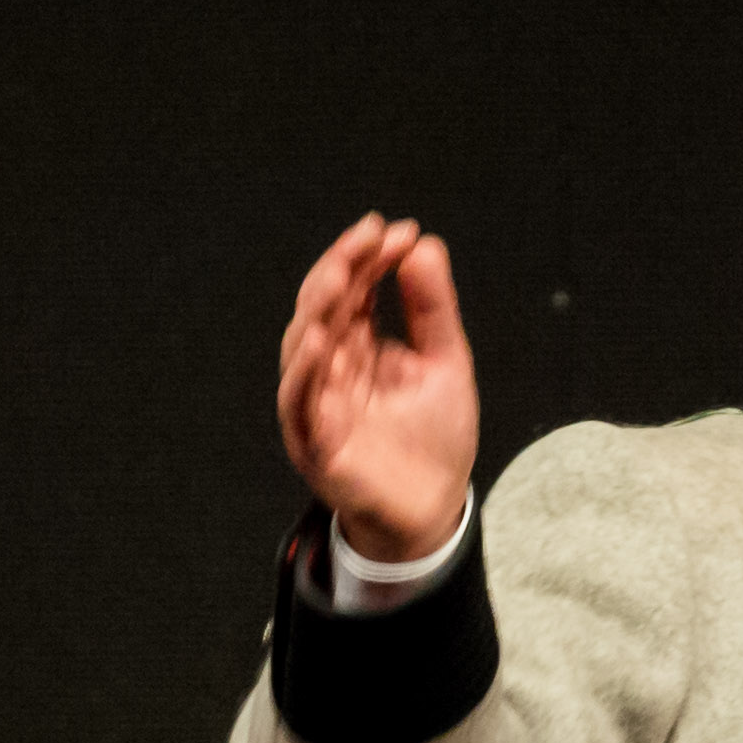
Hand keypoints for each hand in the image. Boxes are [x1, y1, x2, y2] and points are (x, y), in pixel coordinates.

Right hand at [275, 215, 478, 563]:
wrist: (434, 511)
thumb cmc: (433, 440)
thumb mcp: (444, 362)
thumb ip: (432, 308)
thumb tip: (423, 245)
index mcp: (357, 347)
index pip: (352, 290)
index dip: (369, 258)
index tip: (398, 231)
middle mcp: (330, 370)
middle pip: (323, 308)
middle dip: (343, 268)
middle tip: (371, 237)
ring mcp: (317, 405)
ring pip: (302, 347)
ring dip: (318, 308)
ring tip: (341, 274)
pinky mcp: (313, 443)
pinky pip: (298, 403)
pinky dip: (304, 370)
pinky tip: (320, 338)